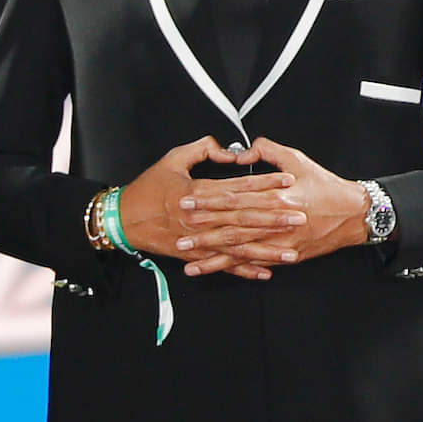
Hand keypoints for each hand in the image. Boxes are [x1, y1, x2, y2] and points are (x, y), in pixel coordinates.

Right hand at [117, 136, 285, 280]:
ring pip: (238, 246)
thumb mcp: (172, 159)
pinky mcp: (195, 255)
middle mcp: (201, 218)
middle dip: (275, 218)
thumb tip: (226, 149)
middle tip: (300, 216)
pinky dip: (244, 270)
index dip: (265, 183)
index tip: (287, 181)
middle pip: (244, 218)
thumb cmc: (147, 188)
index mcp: (198, 192)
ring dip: (266, 249)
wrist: (122, 220)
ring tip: (290, 251)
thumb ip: (201, 149)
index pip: (238, 187)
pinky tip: (265, 272)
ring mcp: (199, 240)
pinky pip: (223, 264)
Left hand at [173, 137, 370, 277]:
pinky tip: (215, 270)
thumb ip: (269, 151)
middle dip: (203, 230)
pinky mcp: (284, 255)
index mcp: (277, 195)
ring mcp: (280, 241)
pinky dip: (233, 269)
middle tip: (179, 231)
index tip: (187, 201)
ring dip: (211, 255)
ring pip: (240, 250)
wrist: (353, 214)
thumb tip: (243, 153)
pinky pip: (254, 263)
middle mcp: (276, 220)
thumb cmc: (326, 187)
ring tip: (188, 258)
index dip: (208, 200)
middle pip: (232, 226)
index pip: (235, 198)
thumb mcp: (298, 159)